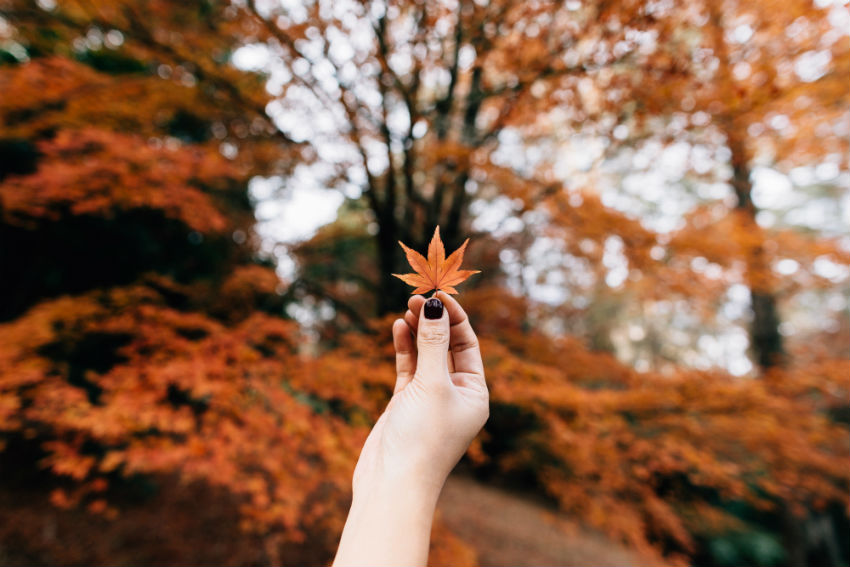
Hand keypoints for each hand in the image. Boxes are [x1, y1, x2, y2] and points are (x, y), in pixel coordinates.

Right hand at [351, 291, 488, 496]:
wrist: (392, 485)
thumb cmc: (421, 438)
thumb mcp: (431, 384)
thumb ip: (432, 343)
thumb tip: (436, 305)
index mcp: (475, 393)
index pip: (467, 344)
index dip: (454, 317)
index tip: (437, 294)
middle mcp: (455, 394)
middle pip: (446, 346)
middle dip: (433, 321)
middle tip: (416, 296)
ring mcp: (429, 398)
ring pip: (425, 354)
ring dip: (418, 330)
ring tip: (406, 308)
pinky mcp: (405, 403)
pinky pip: (408, 368)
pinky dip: (404, 347)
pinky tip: (398, 327)